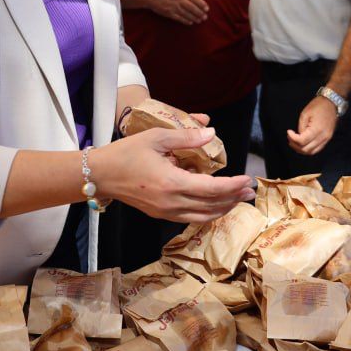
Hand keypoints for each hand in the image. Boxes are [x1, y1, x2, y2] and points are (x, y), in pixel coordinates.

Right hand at [91, 127, 253, 221]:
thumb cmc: (126, 153)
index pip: (212, 189)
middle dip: (234, 199)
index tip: (247, 179)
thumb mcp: (157, 137)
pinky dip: (208, 212)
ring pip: (203, 216)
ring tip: (238, 198)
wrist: (100, 174)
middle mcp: (171, 203)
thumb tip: (211, 132)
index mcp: (172, 183)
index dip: (233, 186)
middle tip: (250, 190)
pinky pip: (191, 217)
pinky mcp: (160, 215)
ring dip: (224, 208)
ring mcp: (165, 212)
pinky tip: (215, 203)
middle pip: (212, 206)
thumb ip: (187, 137)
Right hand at [147, 0, 208, 25]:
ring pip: (187, 14)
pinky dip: (186, 21)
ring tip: (200, 20)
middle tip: (205, 17)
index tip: (206, 8)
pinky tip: (190, 22)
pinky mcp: (168, 13)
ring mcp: (173, 6)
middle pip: (192, 7)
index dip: (201, 4)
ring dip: (194, 18)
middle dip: (200, 13)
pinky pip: (179, 18)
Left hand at [288, 97, 336, 154]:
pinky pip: (317, 149)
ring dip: (301, 149)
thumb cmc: (318, 106)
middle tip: (289, 138)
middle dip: (295, 146)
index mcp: (317, 130)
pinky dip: (308, 149)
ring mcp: (326, 139)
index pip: (302, 141)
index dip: (292, 138)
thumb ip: (301, 127)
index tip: (288, 132)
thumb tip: (299, 137)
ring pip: (312, 152)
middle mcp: (323, 137)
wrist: (331, 103)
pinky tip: (303, 144)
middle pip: (306, 149)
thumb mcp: (305, 114)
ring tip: (294, 142)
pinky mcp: (327, 139)